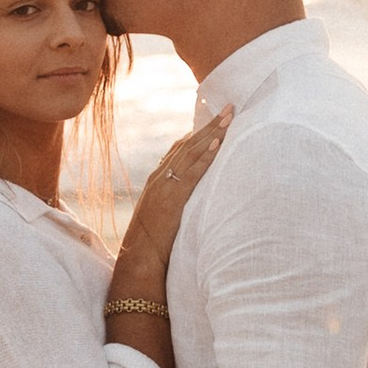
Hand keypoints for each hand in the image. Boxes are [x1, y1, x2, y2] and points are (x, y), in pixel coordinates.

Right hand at [112, 108, 230, 302]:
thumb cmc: (152, 244)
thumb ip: (173, 202)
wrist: (139, 259)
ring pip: (191, 152)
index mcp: (157, 181)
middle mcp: (160, 178)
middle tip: (229, 108)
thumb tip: (188, 199)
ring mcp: (165, 186)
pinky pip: (192, 172)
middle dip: (209, 125)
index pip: (179, 149)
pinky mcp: (173, 198)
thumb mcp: (163, 217)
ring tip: (228, 117)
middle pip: (188, 144)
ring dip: (212, 133)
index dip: (198, 133)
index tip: (214, 119)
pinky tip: (218, 143)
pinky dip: (205, 156)